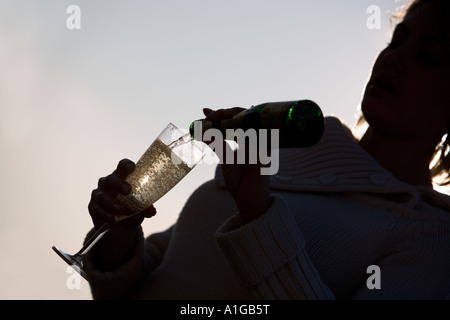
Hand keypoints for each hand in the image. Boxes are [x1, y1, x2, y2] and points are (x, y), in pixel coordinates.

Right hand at [88, 158, 155, 268]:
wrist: (122, 228)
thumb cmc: (132, 210)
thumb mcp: (140, 208)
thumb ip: (145, 207)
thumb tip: (152, 210)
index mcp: (122, 178)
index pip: (122, 167)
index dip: (126, 165)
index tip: (132, 167)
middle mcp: (108, 184)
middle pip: (110, 179)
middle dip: (118, 184)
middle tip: (128, 190)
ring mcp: (99, 195)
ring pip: (101, 195)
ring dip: (111, 202)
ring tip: (120, 209)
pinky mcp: (93, 207)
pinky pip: (97, 209)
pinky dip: (105, 214)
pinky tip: (112, 218)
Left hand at [203, 108, 271, 222]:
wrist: (248, 201)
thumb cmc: (239, 181)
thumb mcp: (225, 159)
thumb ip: (217, 144)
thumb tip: (203, 131)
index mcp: (247, 139)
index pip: (236, 119)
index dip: (222, 113)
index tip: (205, 111)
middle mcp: (255, 139)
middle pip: (244, 116)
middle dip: (225, 113)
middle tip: (208, 116)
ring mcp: (260, 145)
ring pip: (250, 123)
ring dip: (231, 119)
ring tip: (213, 120)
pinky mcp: (263, 154)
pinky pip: (256, 138)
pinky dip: (243, 132)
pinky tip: (230, 129)